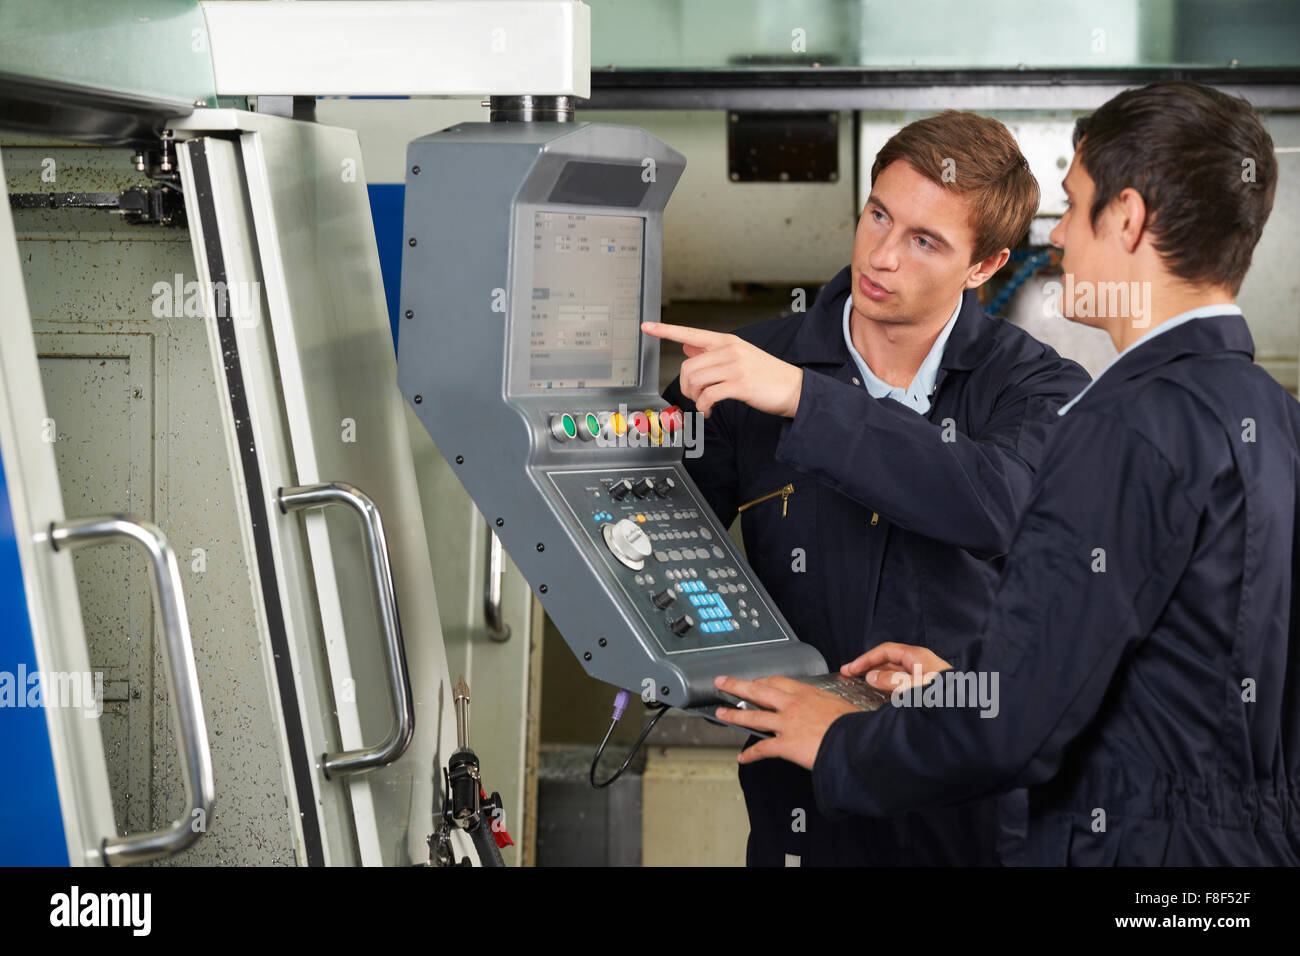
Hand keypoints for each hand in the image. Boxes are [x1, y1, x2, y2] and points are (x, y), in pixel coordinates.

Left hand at [642, 321, 803, 417]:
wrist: (794, 388)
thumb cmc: (766, 375)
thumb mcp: (739, 356)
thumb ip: (712, 351)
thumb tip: (686, 345)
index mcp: (727, 341)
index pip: (690, 333)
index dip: (665, 330)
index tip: (646, 326)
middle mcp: (730, 350)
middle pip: (689, 366)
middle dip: (686, 386)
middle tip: (695, 397)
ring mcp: (735, 366)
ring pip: (696, 381)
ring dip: (695, 399)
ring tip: (705, 405)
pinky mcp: (740, 384)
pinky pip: (708, 396)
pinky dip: (704, 407)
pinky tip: (710, 411)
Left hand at [712, 675, 858, 769]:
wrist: (855, 742)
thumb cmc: (853, 725)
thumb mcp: (840, 705)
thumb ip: (827, 704)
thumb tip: (830, 707)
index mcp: (806, 694)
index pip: (778, 682)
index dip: (762, 681)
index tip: (755, 681)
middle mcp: (792, 705)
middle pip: (758, 691)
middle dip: (737, 686)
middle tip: (722, 682)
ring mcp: (787, 724)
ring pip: (753, 716)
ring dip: (734, 715)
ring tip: (720, 714)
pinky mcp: (785, 745)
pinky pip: (763, 749)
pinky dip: (750, 754)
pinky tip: (742, 757)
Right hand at [842, 642, 951, 694]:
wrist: (965, 712)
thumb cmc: (944, 696)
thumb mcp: (912, 686)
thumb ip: (890, 680)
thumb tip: (871, 677)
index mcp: (917, 657)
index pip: (885, 651)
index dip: (866, 659)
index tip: (850, 669)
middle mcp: (919, 663)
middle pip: (888, 660)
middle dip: (868, 665)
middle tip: (849, 673)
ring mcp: (923, 675)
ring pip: (894, 672)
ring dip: (876, 676)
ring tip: (861, 683)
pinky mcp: (925, 689)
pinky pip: (901, 683)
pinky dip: (887, 686)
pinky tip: (881, 694)